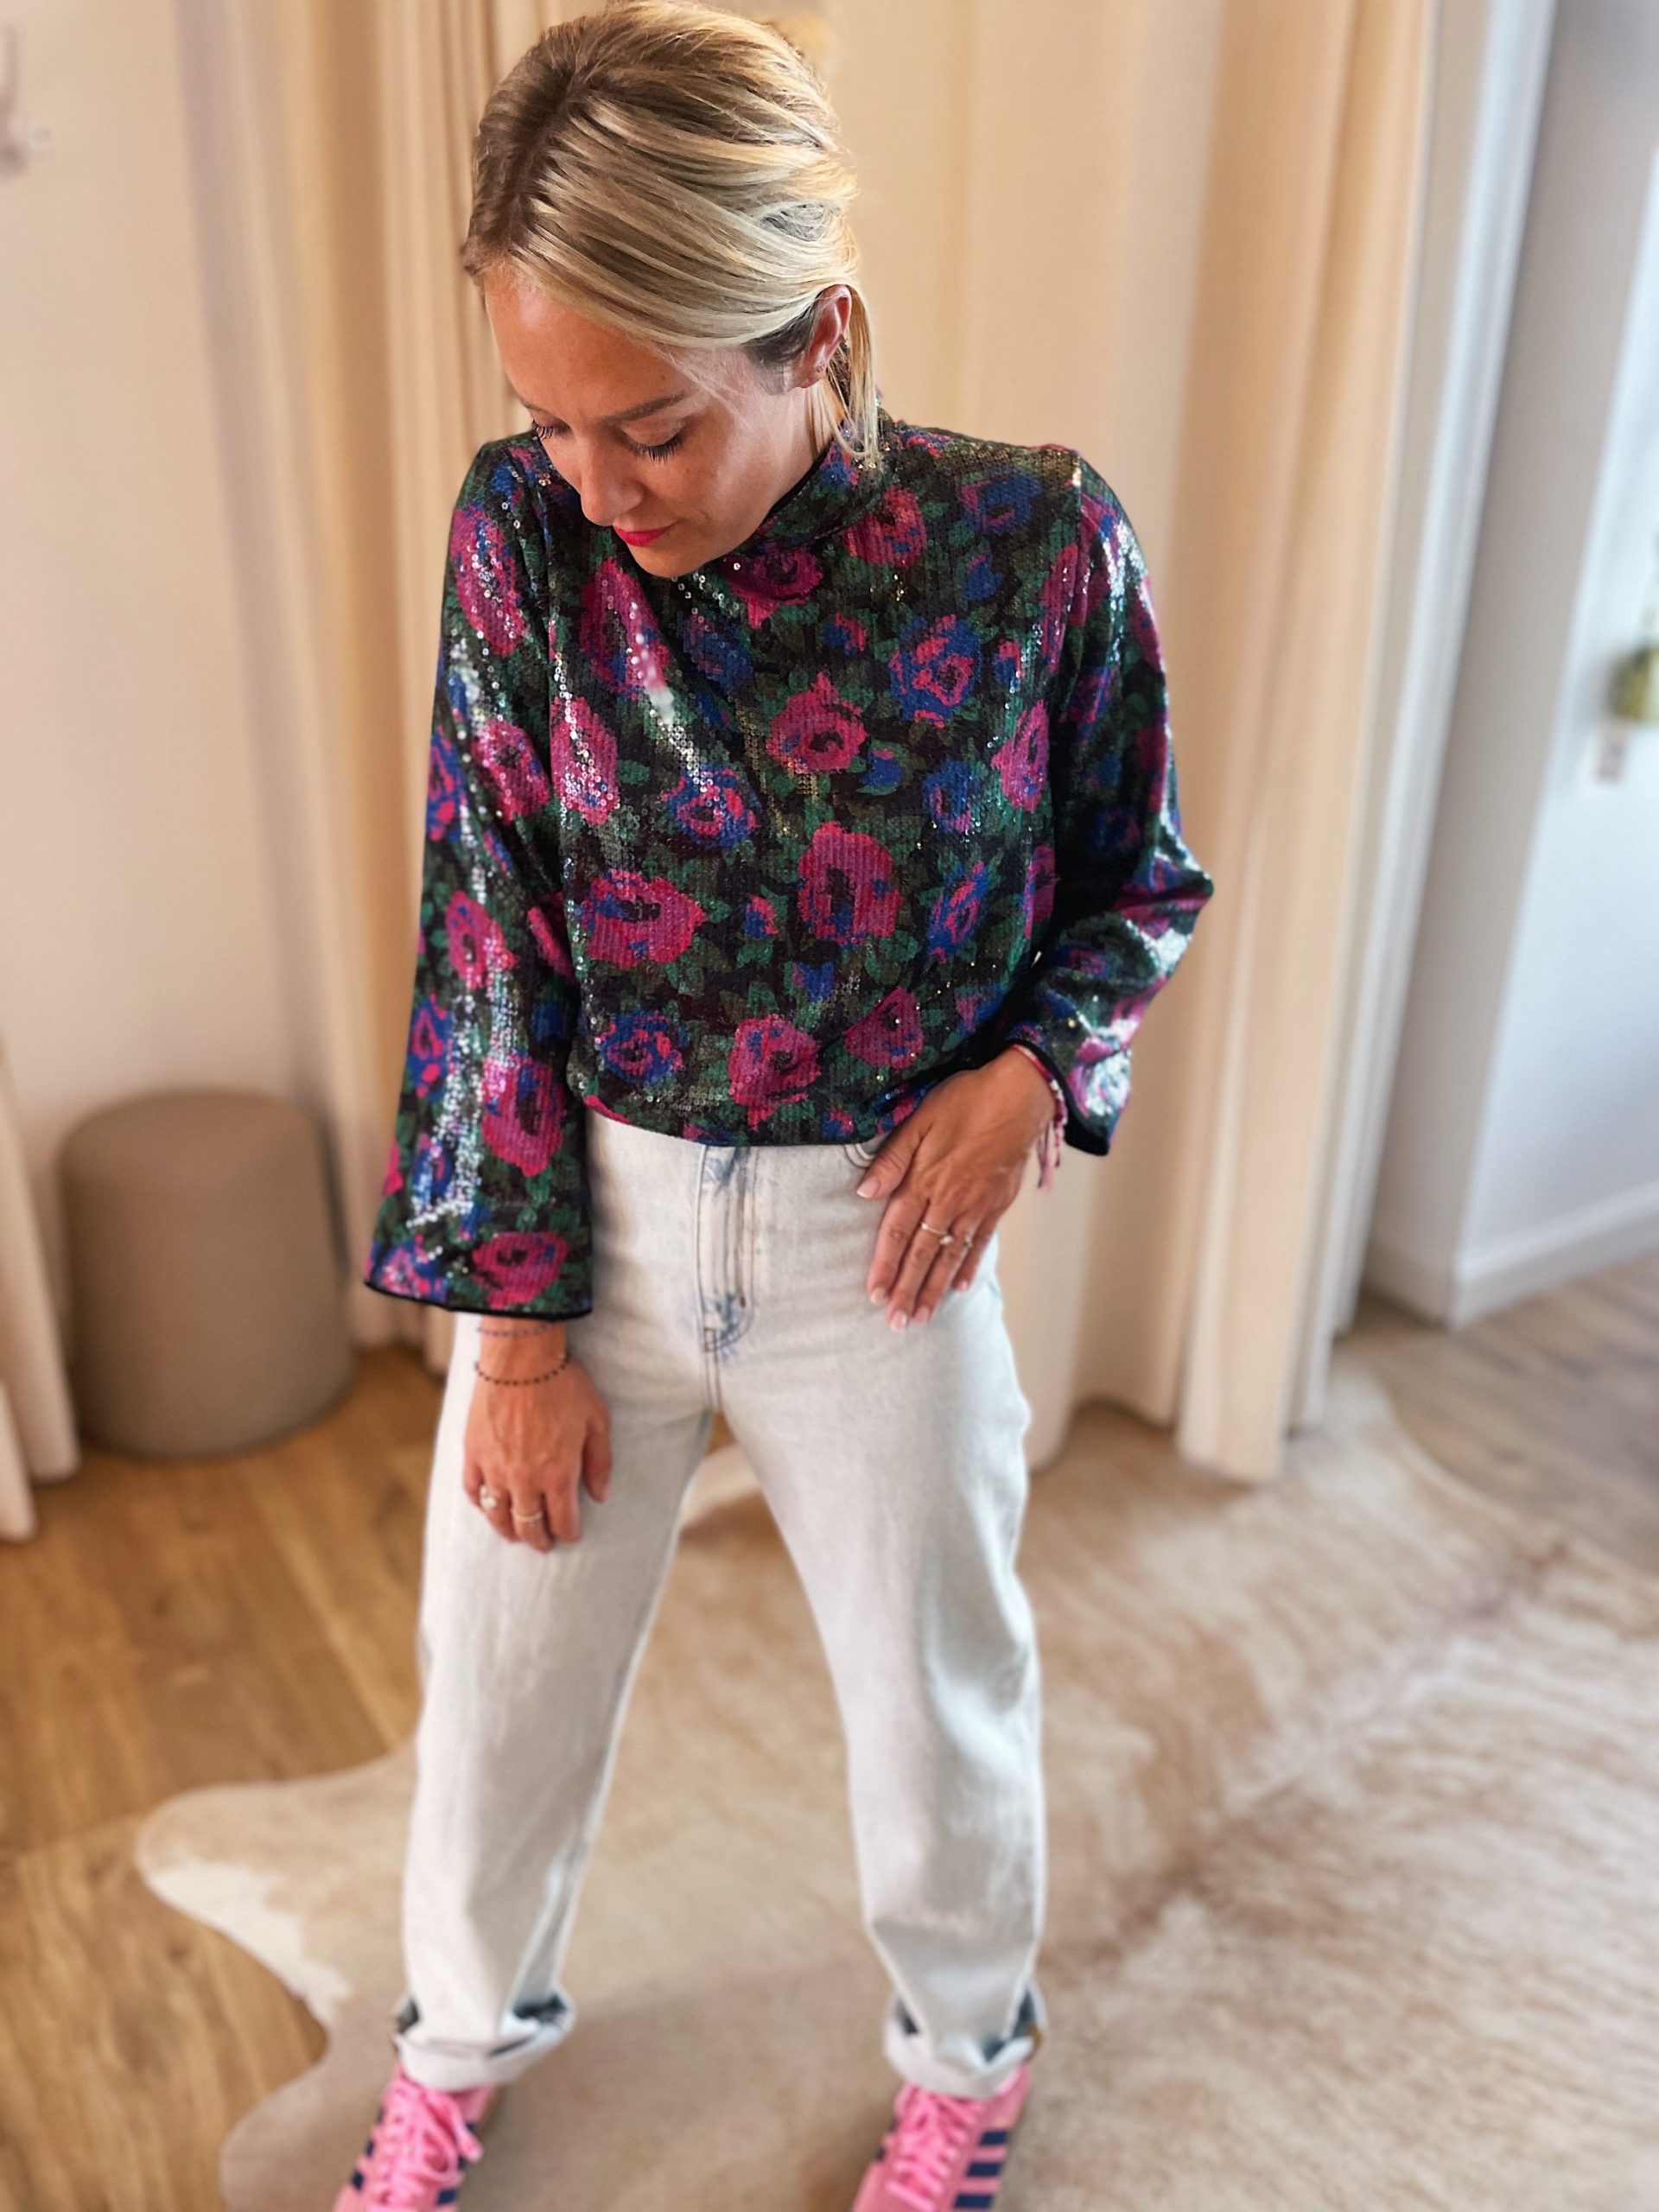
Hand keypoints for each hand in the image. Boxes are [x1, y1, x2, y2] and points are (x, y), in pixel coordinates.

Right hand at [463, 1322, 612, 1551]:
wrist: (521, 1356)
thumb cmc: (564, 1384)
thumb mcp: (597, 1420)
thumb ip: (599, 1462)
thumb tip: (601, 1496)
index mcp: (558, 1474)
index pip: (563, 1521)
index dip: (568, 1533)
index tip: (571, 1534)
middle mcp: (525, 1479)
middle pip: (529, 1526)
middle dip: (539, 1540)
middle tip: (544, 1544)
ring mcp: (495, 1468)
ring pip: (498, 1515)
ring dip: (508, 1530)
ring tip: (515, 1534)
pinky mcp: (473, 1452)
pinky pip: (473, 1490)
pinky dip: (481, 1503)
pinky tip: (487, 1506)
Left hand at [854, 1049, 1054, 1327]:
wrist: (1019, 1098)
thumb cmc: (965, 1102)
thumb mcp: (920, 1120)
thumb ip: (892, 1160)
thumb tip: (863, 1193)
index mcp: (924, 1181)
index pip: (897, 1233)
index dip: (884, 1265)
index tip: (874, 1295)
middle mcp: (948, 1201)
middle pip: (922, 1254)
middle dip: (908, 1291)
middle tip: (896, 1323)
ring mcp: (975, 1207)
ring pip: (949, 1256)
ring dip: (934, 1289)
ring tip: (922, 1317)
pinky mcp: (996, 1205)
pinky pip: (979, 1244)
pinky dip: (968, 1267)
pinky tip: (957, 1288)